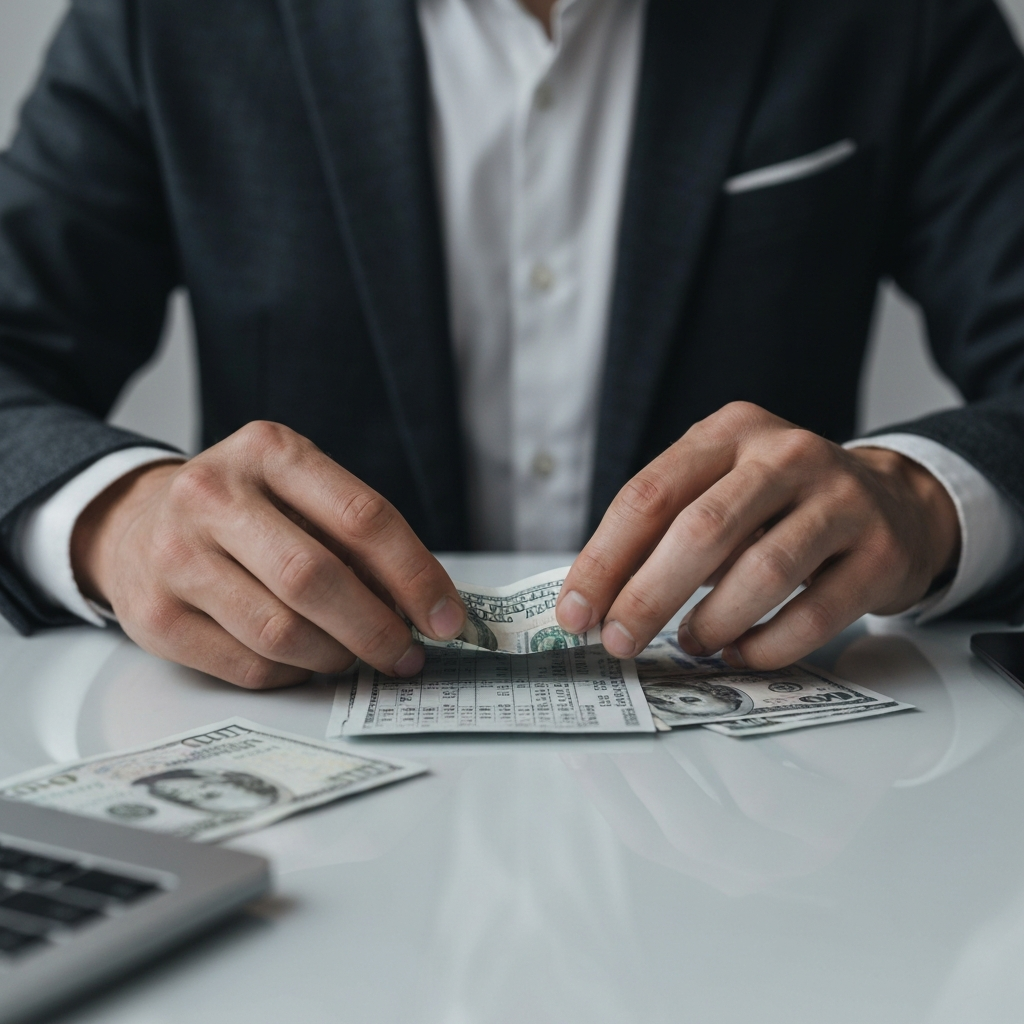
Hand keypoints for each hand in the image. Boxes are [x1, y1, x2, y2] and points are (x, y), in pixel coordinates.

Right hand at [71, 421, 465, 687]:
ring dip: (335, 657)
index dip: (415, 575)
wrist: (137, 524)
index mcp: (268, 451)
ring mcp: (176, 556)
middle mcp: (213, 495)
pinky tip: (303, 662)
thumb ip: (355, 537)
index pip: (362, 516)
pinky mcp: (155, 618)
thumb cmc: (244, 511)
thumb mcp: (298, 491)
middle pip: (315, 578)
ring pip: (281, 633)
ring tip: (352, 655)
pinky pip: (249, 668)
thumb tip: (423, 608)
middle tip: (407, 655)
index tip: (447, 619)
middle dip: (377, 629)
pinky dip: (293, 675)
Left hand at [556, 402, 959, 668]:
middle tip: (619, 641)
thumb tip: (595, 601)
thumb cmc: (779, 503)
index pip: (650, 494)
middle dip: (648, 596)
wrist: (893, 501)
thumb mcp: (718, 488)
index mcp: (729, 432)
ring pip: (763, 570)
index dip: (605, 559)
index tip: (576, 612)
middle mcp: (786, 455)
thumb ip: (662, 531)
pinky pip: (816, 612)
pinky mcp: (880, 551)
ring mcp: (841, 500)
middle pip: (702, 530)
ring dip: (712, 621)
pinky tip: (741, 651)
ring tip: (690, 643)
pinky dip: (768, 644)